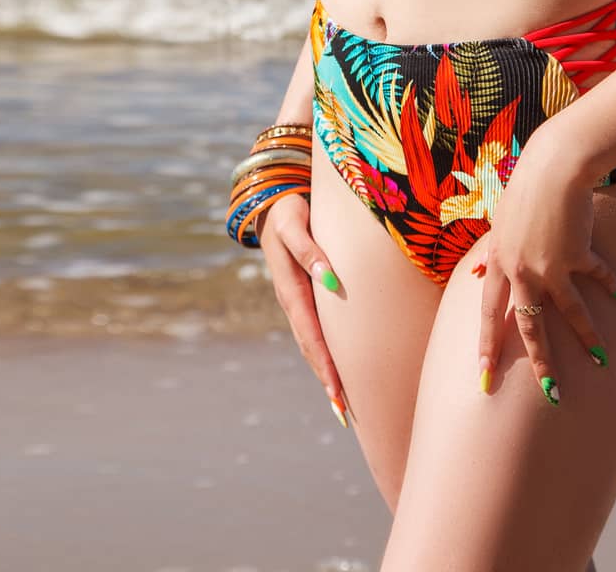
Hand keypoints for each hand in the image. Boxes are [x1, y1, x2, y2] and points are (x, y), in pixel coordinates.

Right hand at [258, 194, 349, 425]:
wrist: (272, 202)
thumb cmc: (287, 210)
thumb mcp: (294, 224)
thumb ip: (309, 250)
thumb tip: (331, 280)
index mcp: (290, 289)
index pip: (310, 335)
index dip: (324, 364)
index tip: (338, 391)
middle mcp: (292, 301)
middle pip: (310, 348)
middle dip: (326, 380)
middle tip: (343, 413)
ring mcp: (297, 300)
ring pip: (312, 342)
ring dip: (325, 371)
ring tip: (342, 401)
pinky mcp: (304, 294)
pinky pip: (315, 328)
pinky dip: (324, 350)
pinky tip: (337, 362)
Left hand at [475, 123, 615, 405]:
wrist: (553, 167)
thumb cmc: (524, 192)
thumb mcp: (499, 223)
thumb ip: (490, 252)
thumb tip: (473, 271)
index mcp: (499, 263)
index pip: (489, 314)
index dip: (486, 347)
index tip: (483, 378)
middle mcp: (521, 269)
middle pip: (529, 324)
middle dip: (540, 361)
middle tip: (549, 392)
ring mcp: (550, 263)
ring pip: (569, 312)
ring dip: (587, 337)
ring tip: (601, 358)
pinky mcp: (577, 253)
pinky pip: (595, 277)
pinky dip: (607, 284)